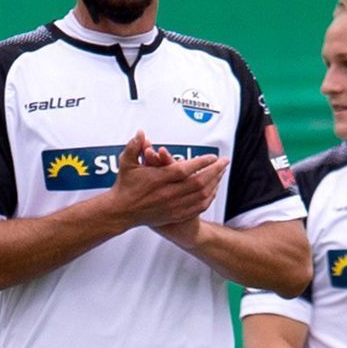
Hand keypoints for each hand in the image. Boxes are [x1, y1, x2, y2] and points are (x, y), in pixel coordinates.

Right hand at [108, 132, 227, 228]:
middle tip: (225, 161)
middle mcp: (169, 193)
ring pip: (201, 195)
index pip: (186, 169)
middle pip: (199, 182)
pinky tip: (213, 190)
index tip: (212, 156)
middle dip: (215, 171)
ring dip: (214, 183)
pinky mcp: (175, 215)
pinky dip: (208, 198)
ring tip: (222, 173)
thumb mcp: (126, 163)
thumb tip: (141, 132)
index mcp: (159, 179)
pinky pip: (198, 207)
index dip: (202, 162)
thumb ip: (135, 146)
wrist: (121, 212)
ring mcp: (173, 206)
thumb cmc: (124, 186)